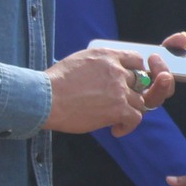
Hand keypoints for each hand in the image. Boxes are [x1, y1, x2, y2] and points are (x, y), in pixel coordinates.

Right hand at [45, 46, 173, 136]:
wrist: (45, 99)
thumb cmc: (55, 82)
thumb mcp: (80, 60)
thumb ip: (98, 64)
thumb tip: (105, 72)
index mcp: (107, 56)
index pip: (135, 59)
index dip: (136, 71)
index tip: (129, 81)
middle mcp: (117, 70)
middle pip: (139, 82)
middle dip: (132, 93)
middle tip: (121, 103)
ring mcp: (119, 90)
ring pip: (139, 101)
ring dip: (129, 110)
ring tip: (116, 118)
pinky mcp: (118, 109)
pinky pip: (135, 118)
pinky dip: (128, 125)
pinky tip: (116, 129)